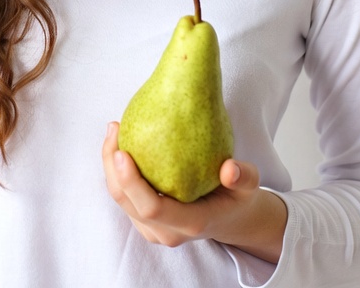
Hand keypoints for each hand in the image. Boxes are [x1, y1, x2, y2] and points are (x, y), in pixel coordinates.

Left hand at [102, 122, 286, 262]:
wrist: (228, 217)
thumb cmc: (235, 196)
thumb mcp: (249, 186)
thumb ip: (244, 176)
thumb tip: (230, 169)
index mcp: (191, 223)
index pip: (153, 208)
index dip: (133, 182)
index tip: (123, 151)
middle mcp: (167, 232)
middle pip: (128, 203)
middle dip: (112, 166)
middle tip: (114, 128)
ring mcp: (153, 230)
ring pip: (121, 199)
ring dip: (110, 165)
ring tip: (114, 128)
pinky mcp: (144, 221)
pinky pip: (124, 195)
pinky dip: (116, 169)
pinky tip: (121, 139)